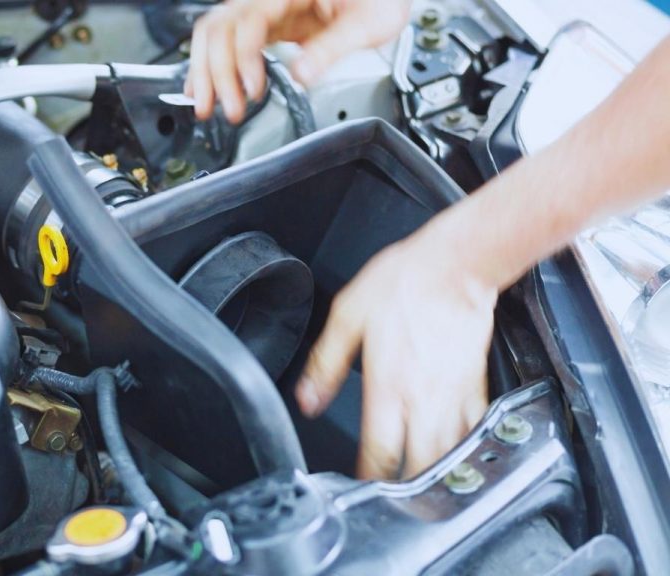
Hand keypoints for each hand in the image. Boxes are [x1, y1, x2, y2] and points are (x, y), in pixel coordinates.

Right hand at [186, 0, 411, 122]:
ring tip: (207, 105)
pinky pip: (229, 40)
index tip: (253, 91)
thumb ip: (330, 48)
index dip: (243, 58)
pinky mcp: (267, 23)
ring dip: (206, 71)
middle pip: (220, 27)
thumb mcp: (367, 23)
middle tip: (223, 109)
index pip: (248, 22)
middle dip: (214, 71)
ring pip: (216, 33)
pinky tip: (208, 86)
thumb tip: (301, 76)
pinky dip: (214, 64)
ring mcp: (265, 9)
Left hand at [295, 233, 494, 479]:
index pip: (379, 451)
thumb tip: (306, 398)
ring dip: (438, 477)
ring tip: (425, 494)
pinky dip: (468, 450)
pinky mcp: (477, 386)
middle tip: (393, 503)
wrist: (457, 263)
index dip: (368, 478)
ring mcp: (454, 396)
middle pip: (420, 466)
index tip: (358, 489)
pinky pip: (476, 430)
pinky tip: (459, 458)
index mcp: (388, 385)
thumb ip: (325, 362)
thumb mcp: (347, 316)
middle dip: (408, 492)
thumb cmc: (404, 282)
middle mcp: (423, 399)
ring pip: (452, 455)